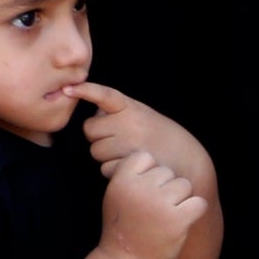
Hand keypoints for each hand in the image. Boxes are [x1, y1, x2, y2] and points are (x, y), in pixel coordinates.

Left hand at [72, 83, 212, 189]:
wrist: (189, 162)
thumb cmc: (161, 136)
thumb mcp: (142, 114)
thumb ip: (118, 110)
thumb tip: (92, 111)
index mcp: (132, 108)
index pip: (106, 95)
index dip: (87, 90)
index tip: (69, 88)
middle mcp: (129, 124)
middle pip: (90, 130)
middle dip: (99, 135)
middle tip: (120, 139)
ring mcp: (129, 145)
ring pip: (95, 151)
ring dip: (105, 154)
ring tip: (128, 152)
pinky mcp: (131, 166)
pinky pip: (105, 168)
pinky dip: (113, 169)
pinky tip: (130, 165)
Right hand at [97, 149, 206, 258]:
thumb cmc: (122, 227)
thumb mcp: (114, 195)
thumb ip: (130, 176)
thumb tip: (152, 158)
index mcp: (121, 180)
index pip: (145, 157)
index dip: (148, 171)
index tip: (144, 189)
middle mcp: (140, 188)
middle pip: (167, 171)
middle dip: (165, 187)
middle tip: (155, 208)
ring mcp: (160, 203)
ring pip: (184, 185)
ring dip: (181, 199)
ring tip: (167, 215)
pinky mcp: (178, 219)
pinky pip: (198, 202)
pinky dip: (195, 210)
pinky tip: (183, 220)